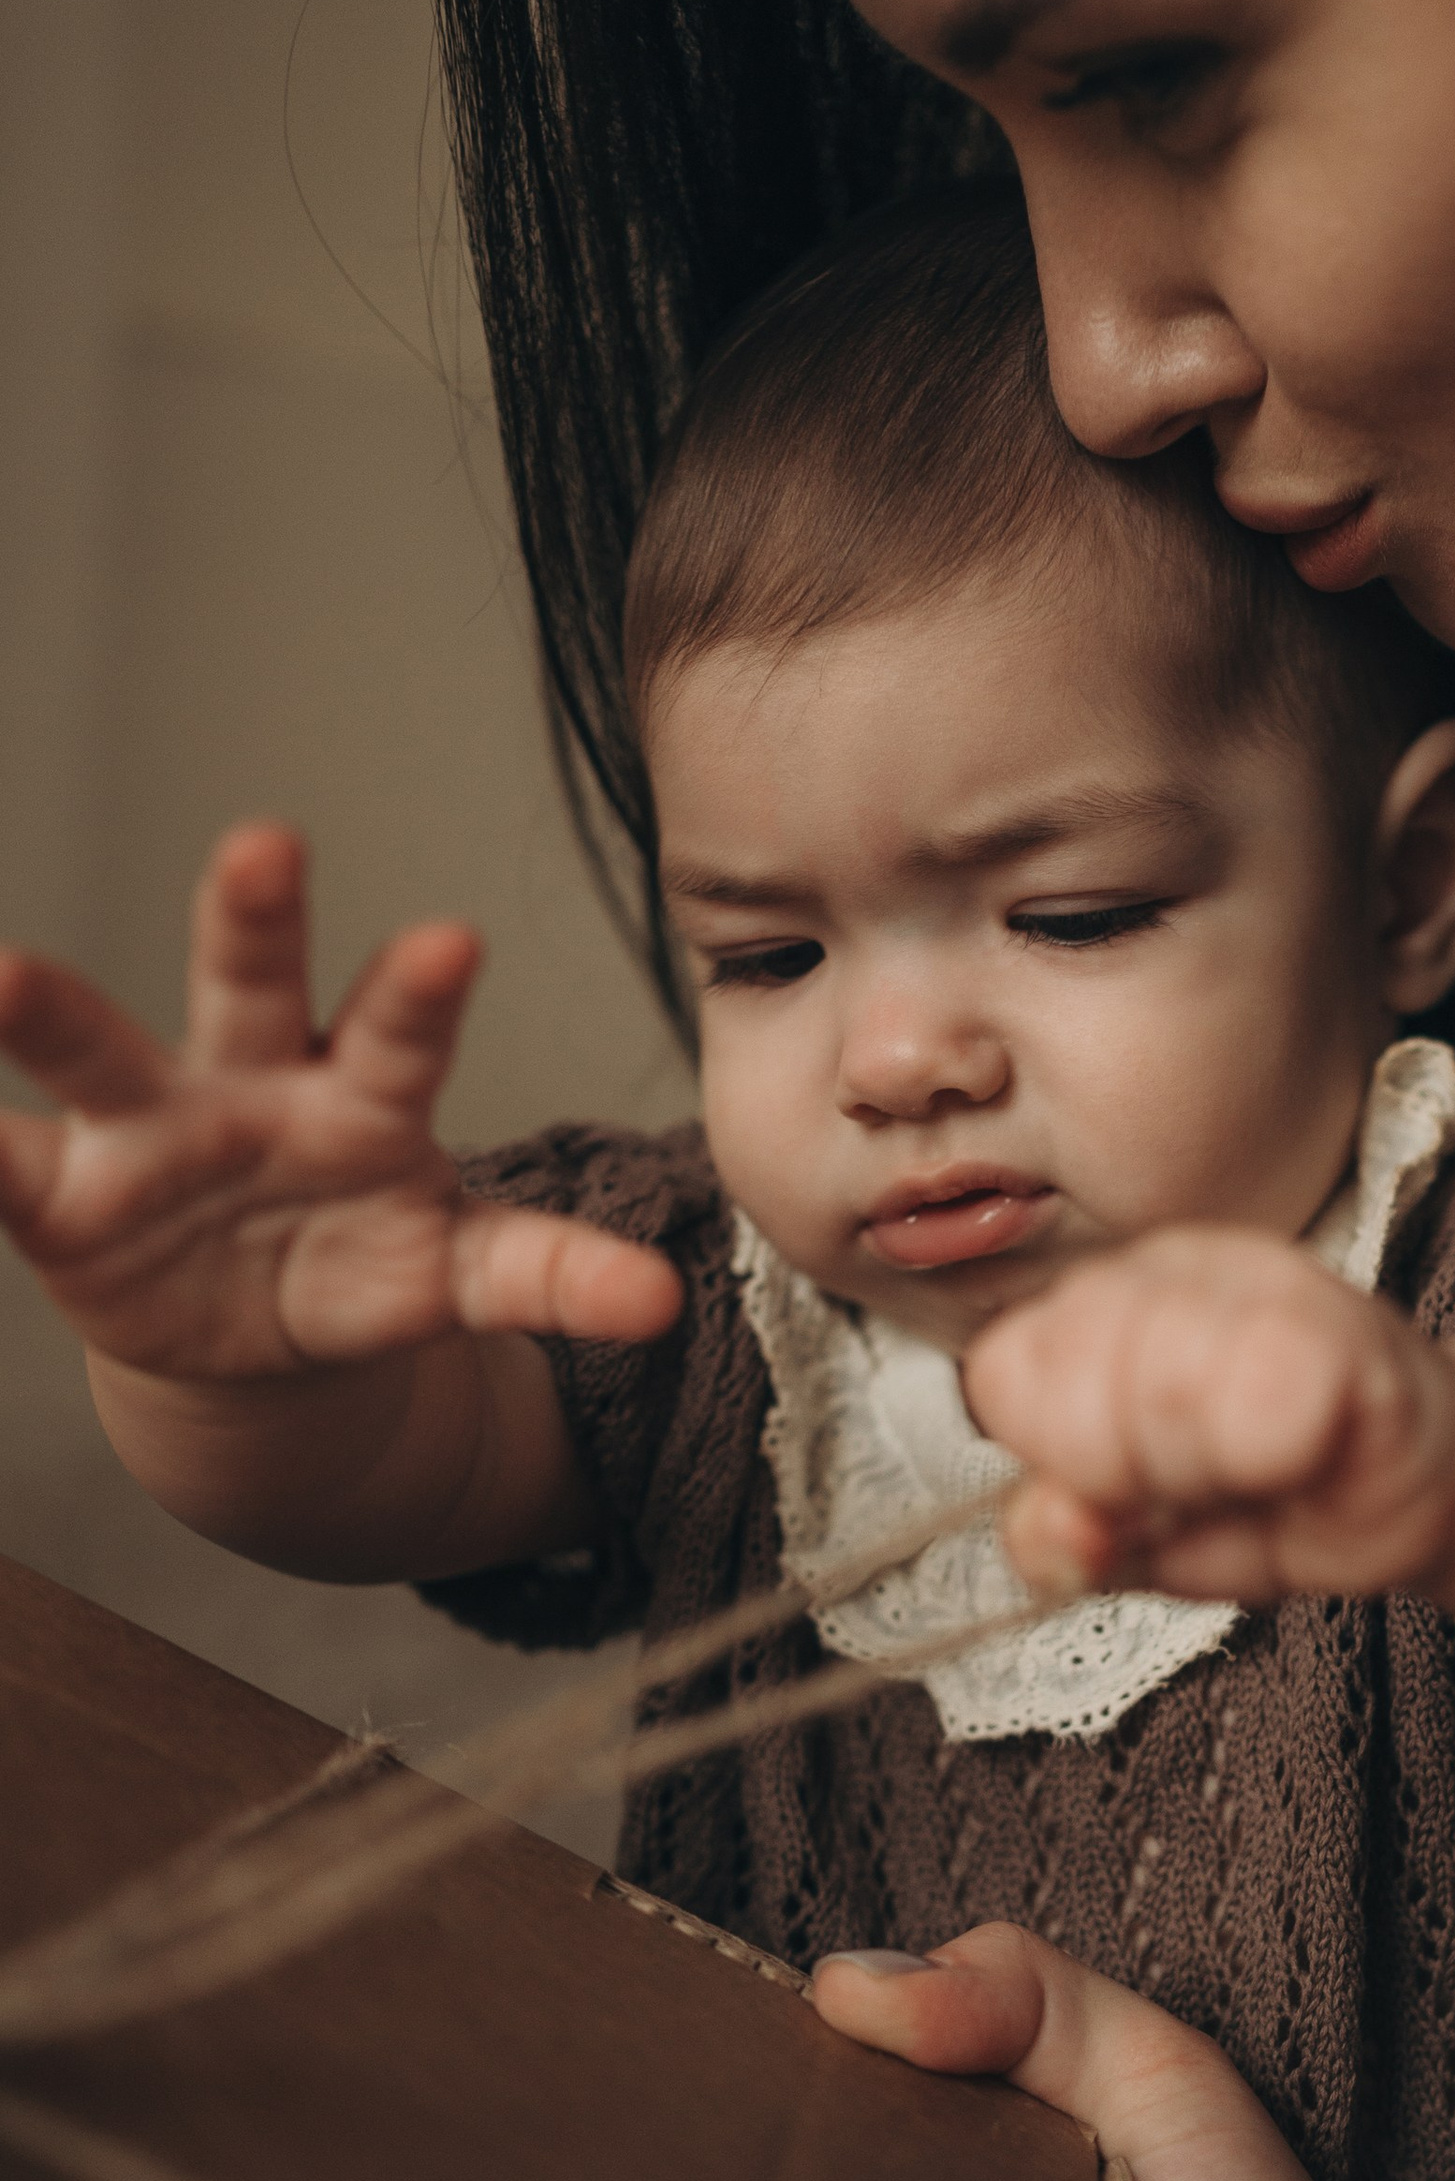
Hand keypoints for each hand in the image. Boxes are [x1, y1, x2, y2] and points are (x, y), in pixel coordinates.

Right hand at [0, 822, 677, 1381]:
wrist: (248, 1338)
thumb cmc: (364, 1263)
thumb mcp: (456, 1275)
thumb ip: (548, 1277)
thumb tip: (666, 1304)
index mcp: (364, 1095)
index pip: (400, 1030)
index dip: (420, 992)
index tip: (449, 940)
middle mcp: (251, 1082)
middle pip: (254, 983)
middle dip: (257, 913)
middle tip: (268, 842)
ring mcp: (145, 1132)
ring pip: (93, 1050)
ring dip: (40, 1009)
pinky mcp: (57, 1199)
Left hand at [964, 1227, 1454, 1605]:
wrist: (1427, 1486)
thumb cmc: (1282, 1497)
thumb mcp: (1144, 1543)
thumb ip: (1070, 1539)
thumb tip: (1048, 1528)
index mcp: (1096, 1310)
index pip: (1004, 1373)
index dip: (1057, 1457)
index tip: (1124, 1490)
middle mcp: (1163, 1267)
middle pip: (1076, 1381)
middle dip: (1132, 1472)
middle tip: (1204, 1481)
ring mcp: (1255, 1275)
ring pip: (1163, 1383)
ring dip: (1209, 1466)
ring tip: (1259, 1464)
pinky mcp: (1340, 1317)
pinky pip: (1266, 1397)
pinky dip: (1278, 1452)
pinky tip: (1309, 1449)